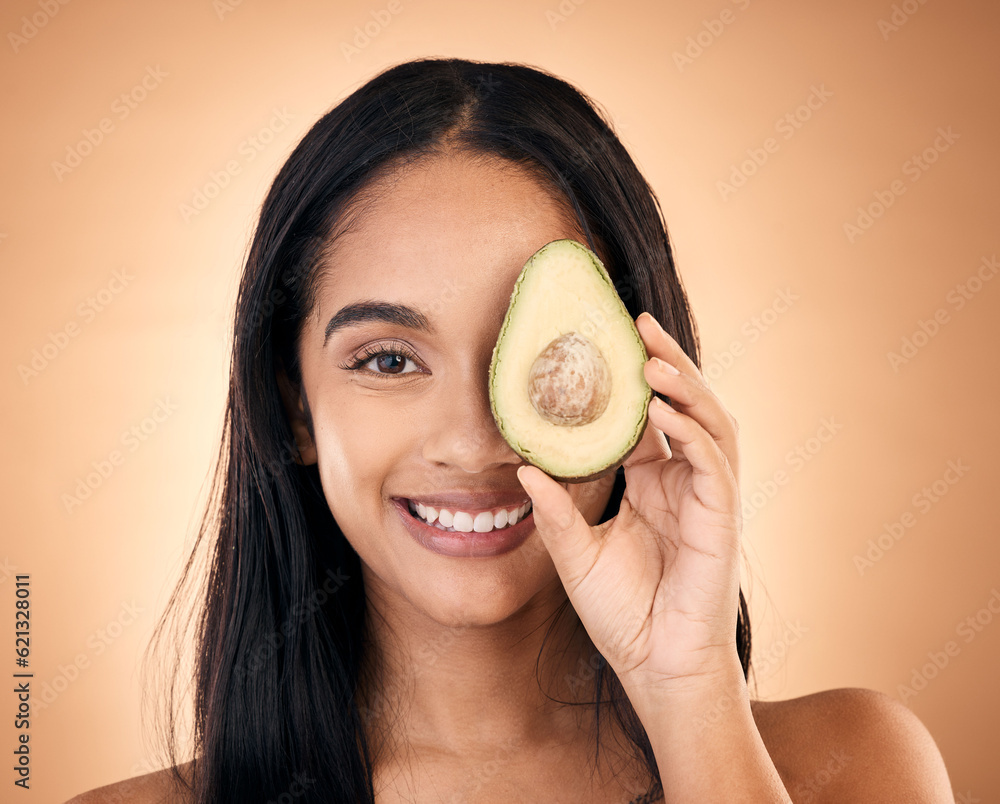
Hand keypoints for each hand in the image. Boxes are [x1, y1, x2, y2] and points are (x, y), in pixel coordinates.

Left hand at [516, 311, 743, 693]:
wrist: (656, 666)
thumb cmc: (623, 613)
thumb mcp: (576, 554)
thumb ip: (555, 511)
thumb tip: (521, 468)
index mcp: (653, 483)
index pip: (646, 417)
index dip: (630, 379)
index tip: (607, 340)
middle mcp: (683, 481)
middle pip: (684, 405)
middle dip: (665, 363)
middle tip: (637, 324)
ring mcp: (708, 497)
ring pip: (708, 422)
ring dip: (684, 386)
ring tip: (651, 356)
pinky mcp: (722, 517)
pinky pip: (713, 462)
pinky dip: (692, 432)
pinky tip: (664, 411)